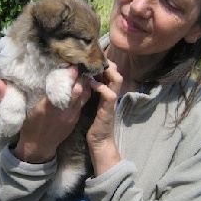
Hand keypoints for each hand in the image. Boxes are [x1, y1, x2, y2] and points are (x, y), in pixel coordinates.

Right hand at [0, 66, 91, 162]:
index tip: (70, 64)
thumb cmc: (28, 127)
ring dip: (85, 82)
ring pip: (84, 95)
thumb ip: (5, 98)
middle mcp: (61, 111)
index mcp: (46, 108)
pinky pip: (84, 102)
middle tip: (79, 63)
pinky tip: (83, 82)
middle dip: (79, 76)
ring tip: (83, 70)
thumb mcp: (17, 113)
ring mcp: (71, 115)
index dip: (67, 76)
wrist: (38, 148)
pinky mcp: (76, 118)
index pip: (60, 90)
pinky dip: (85, 91)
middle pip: (77, 91)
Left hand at [87, 61, 122, 175]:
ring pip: (117, 80)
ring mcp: (112, 102)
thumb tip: (83, 79)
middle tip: (95, 59)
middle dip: (108, 64)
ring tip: (96, 68)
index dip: (105, 64)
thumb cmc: (94, 123)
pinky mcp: (109, 110)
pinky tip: (93, 84)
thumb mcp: (92, 103)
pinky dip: (102, 87)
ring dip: (108, 72)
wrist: (99, 141)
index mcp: (108, 92)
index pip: (111, 73)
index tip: (94, 58)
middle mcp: (112, 94)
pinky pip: (110, 94)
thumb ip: (91, 92)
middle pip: (116, 73)